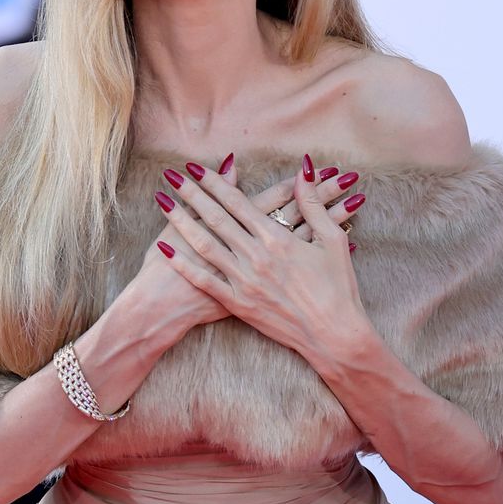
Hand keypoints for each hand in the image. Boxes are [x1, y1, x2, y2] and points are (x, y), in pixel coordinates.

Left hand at [152, 155, 368, 356]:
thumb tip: (304, 172)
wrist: (334, 335)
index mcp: (278, 239)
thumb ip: (313, 205)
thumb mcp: (333, 240)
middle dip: (192, 194)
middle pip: (216, 218)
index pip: (238, 203)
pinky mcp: (239, 305)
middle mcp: (256, 257)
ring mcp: (245, 282)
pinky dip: (182, 263)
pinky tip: (164, 249)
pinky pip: (204, 280)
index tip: (196, 167)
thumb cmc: (339, 287)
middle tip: (172, 175)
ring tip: (163, 202)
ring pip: (205, 244)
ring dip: (181, 221)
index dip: (214, 182)